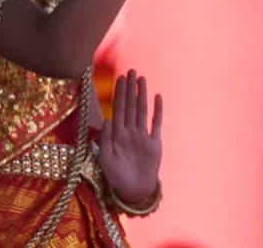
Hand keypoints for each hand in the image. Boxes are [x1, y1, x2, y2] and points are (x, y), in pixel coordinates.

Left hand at [98, 70, 162, 203]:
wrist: (134, 191)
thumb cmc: (116, 177)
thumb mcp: (105, 159)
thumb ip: (105, 139)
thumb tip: (108, 119)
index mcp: (117, 135)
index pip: (118, 109)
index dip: (120, 93)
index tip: (120, 78)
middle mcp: (130, 132)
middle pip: (130, 105)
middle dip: (130, 88)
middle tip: (131, 71)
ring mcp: (142, 136)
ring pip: (142, 110)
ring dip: (142, 94)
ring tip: (142, 79)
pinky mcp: (154, 143)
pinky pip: (156, 123)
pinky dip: (157, 110)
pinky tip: (157, 97)